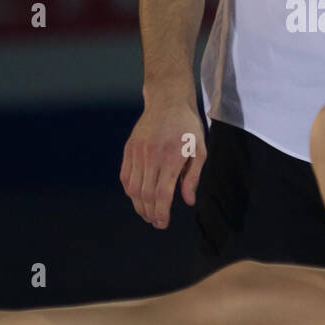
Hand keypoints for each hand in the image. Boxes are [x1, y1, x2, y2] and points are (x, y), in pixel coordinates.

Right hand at [120, 97, 206, 228]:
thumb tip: (188, 201)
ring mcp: (137, 152)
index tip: (162, 224)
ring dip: (139, 205)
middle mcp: (151, 156)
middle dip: (150, 213)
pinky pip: (125, 176)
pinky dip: (130, 191)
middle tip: (156, 222)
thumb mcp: (200, 150)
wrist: (168, 101)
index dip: (161, 212)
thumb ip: (193, 177)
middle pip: (145, 194)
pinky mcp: (129, 149)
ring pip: (132, 188)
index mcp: (171, 157)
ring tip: (147, 213)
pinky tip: (138, 197)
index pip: (162, 193)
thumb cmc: (188, 127)